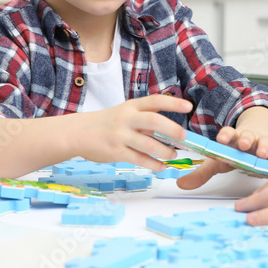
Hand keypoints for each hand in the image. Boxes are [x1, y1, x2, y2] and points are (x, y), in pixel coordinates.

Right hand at [76, 94, 191, 171]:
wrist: (78, 132)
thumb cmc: (107, 122)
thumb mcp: (125, 113)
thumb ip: (145, 119)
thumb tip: (170, 130)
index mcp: (131, 106)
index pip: (155, 101)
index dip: (173, 103)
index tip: (189, 107)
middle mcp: (127, 119)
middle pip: (153, 121)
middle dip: (172, 129)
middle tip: (183, 136)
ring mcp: (120, 135)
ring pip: (148, 144)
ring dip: (164, 151)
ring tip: (173, 155)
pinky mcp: (116, 152)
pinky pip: (138, 159)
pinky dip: (153, 164)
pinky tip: (161, 166)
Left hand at [176, 125, 267, 189]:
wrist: (255, 141)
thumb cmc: (234, 153)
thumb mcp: (217, 163)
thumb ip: (200, 174)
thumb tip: (180, 184)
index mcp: (231, 140)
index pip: (227, 134)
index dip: (225, 135)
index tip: (222, 138)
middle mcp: (247, 140)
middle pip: (245, 136)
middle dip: (244, 139)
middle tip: (243, 143)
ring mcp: (261, 144)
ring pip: (263, 143)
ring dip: (262, 146)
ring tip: (261, 153)